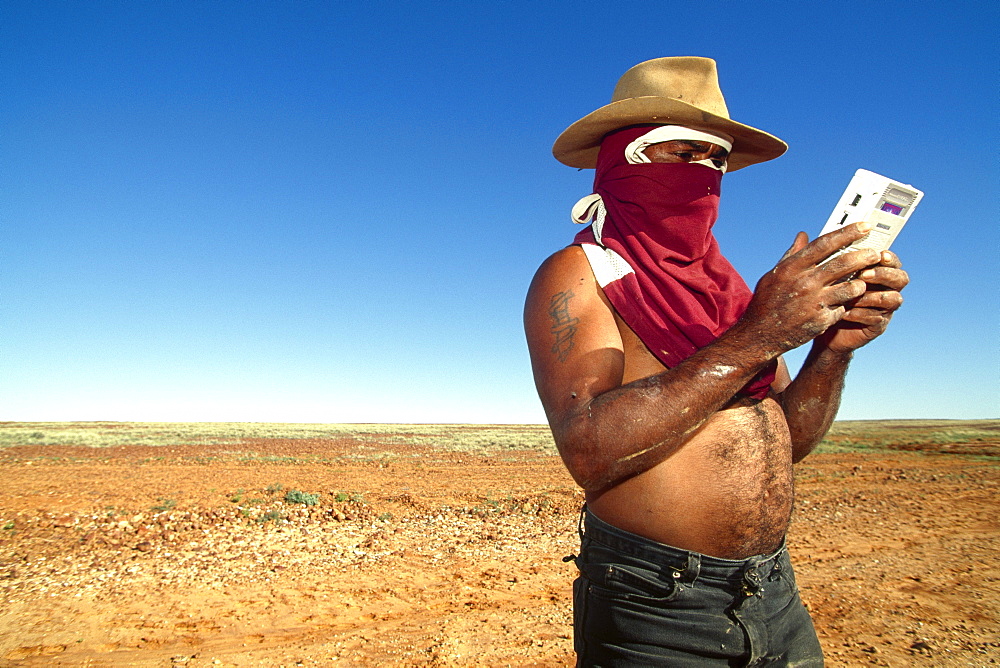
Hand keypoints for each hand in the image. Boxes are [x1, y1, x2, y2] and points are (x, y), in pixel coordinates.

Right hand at [737, 222, 886, 354]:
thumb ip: (792, 255)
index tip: (865, 227)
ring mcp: (814, 302)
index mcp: (792, 267)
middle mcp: (804, 282)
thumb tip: (804, 235)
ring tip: (864, 280)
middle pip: (843, 263)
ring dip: (861, 283)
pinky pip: (843, 308)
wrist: (760, 335)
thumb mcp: (774, 275)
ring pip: (850, 287)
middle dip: (865, 256)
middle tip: (876, 253)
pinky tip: (846, 303)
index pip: (825, 244)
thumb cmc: (767, 301)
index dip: (848, 233)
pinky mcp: (821, 320)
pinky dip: (846, 304)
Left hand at [817, 249, 908, 353]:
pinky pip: (877, 318)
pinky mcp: (877, 325)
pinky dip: (862, 314)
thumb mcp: (818, 274)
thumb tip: (802, 234)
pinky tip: (847, 313)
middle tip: (865, 274)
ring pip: (893, 299)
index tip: (879, 253)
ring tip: (855, 294)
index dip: (888, 256)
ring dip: (874, 295)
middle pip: (899, 277)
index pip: (889, 259)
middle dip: (884, 274)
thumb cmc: (822, 295)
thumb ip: (815, 255)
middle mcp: (883, 287)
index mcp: (874, 270)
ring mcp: (883, 307)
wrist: (817, 326)